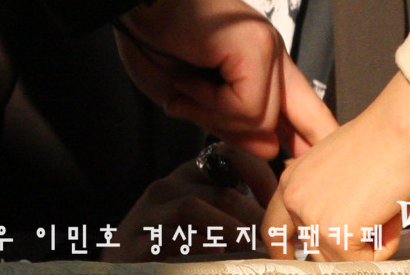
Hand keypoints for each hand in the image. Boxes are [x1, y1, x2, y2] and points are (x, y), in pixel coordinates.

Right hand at [101, 145, 276, 261]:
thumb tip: (276, 218)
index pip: (228, 154)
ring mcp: (146, 214)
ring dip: (231, 229)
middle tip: (273, 238)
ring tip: (253, 248)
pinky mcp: (132, 244)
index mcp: (187, 178)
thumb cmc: (168, 254)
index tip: (277, 203)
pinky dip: (197, 244)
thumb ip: (231, 215)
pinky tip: (216, 255)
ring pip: (194, 207)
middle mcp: (166, 187)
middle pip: (219, 189)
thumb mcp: (203, 227)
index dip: (259, 174)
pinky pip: (169, 236)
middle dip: (254, 215)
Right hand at [117, 0, 337, 158]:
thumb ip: (233, 125)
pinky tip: (190, 78)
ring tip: (187, 83)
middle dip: (284, 138)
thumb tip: (272, 148)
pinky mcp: (256, 47)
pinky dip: (209, 102)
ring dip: (213, 114)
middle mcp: (272, 54)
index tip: (325, 161)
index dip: (316, 136)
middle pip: (304, 116)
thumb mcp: (193, 99)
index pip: (304, 107)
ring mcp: (268, 48)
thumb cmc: (158, 40)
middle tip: (246, 133)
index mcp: (262, 64)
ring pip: (262, 120)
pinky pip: (245, 106)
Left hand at [263, 72, 409, 260]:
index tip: (293, 259)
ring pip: (342, 260)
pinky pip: (366, 262)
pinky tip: (388, 213)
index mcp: (291, 181)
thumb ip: (322, 194)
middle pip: (314, 251)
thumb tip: (331, 227)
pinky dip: (385, 244)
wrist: (398, 127)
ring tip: (381, 206)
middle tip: (370, 218)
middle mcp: (294, 200)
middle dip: (344, 245)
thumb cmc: (379, 140)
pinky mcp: (336, 235)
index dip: (285, 250)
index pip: (274, 230)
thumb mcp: (334, 166)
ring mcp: (312, 218)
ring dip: (369, 244)